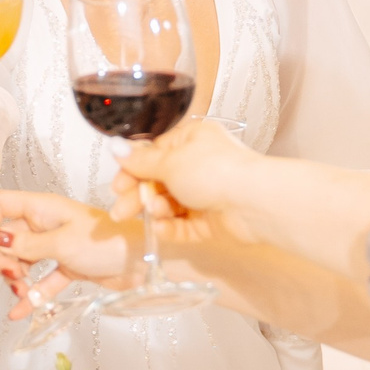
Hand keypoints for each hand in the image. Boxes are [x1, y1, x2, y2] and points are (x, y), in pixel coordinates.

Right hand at [0, 191, 131, 316]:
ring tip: (24, 292)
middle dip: (3, 259)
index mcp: (43, 208)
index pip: (2, 204)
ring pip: (22, 260)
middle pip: (7, 237)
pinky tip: (19, 312)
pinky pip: (42, 280)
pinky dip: (32, 295)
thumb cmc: (105, 243)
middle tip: (14, 275)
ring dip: (17, 278)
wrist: (143, 261)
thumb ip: (26, 245)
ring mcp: (56, 246)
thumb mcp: (61, 243)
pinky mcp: (68, 267)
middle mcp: (46, 224)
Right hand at [115, 118, 276, 232]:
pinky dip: (169, 228)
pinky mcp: (209, 221)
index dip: (132, 172)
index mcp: (191, 140)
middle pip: (158, 182)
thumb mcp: (170, 162)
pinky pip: (182, 225)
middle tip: (122, 211)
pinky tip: (161, 229)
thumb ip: (140, 161)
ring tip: (155, 213)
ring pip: (168, 205)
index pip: (153, 155)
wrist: (253, 202)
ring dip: (156, 211)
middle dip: (138, 197)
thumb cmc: (217, 171)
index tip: (117, 187)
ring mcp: (205, 194)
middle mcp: (198, 165)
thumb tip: (116, 147)